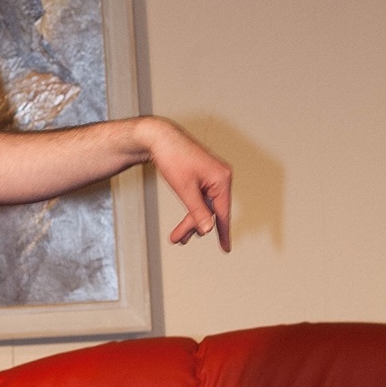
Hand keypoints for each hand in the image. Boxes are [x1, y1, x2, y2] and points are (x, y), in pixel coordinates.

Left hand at [144, 120, 232, 250]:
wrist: (159, 138)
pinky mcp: (204, 176)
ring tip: (177, 236)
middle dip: (193, 226)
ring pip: (205, 206)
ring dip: (191, 220)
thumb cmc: (172, 158)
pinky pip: (202, 198)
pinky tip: (186, 221)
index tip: (226, 249)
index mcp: (222, 179)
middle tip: (177, 240)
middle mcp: (221, 177)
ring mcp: (213, 176)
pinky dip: (192, 209)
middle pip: (211, 210)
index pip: (223, 213)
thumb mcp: (185, 189)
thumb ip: (197, 211)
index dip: (223, 233)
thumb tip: (208, 229)